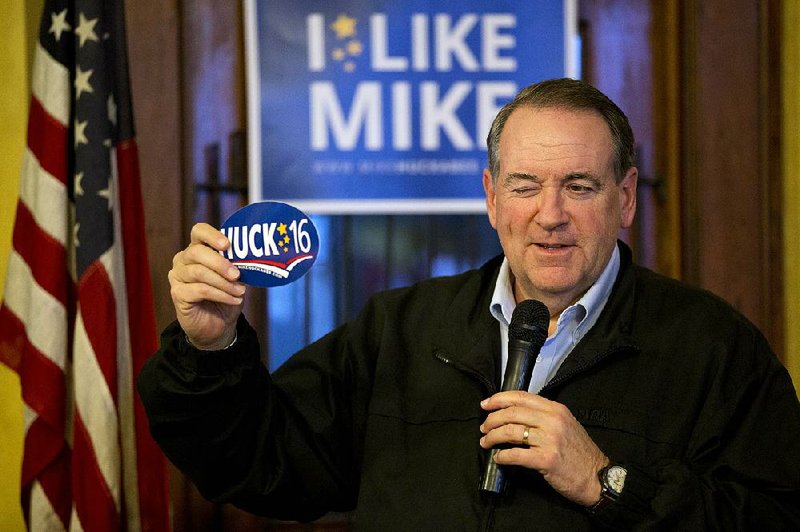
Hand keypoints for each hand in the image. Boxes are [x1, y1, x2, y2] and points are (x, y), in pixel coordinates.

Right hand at [168, 223, 244, 349]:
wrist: (218, 326)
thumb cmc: (226, 296)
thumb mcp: (235, 278)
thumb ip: (237, 265)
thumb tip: (251, 257)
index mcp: (197, 249)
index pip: (198, 231)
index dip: (212, 235)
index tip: (227, 245)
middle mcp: (183, 259)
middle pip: (197, 252)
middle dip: (220, 263)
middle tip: (237, 274)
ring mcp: (177, 276)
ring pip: (199, 273)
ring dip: (224, 283)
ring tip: (240, 291)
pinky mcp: (178, 294)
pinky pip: (200, 290)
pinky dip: (221, 294)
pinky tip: (234, 299)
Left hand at [479, 391, 607, 505]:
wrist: (597, 478)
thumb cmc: (580, 453)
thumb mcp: (566, 425)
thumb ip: (544, 416)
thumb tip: (514, 414)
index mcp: (556, 409)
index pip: (521, 397)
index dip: (499, 399)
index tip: (485, 404)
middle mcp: (552, 420)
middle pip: (512, 413)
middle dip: (492, 419)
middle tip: (484, 427)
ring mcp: (550, 440)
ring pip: (511, 432)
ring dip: (493, 437)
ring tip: (485, 442)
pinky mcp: (546, 460)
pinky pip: (516, 454)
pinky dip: (503, 456)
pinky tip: (498, 458)